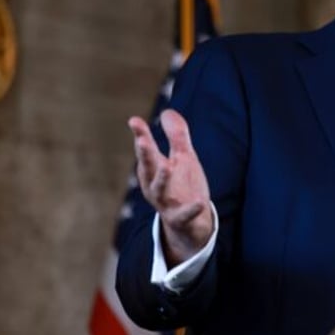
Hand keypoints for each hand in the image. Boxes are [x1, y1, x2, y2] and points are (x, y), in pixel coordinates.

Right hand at [128, 109, 213, 265]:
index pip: (147, 150)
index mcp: (154, 169)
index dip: (141, 135)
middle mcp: (155, 185)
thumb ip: (177, 136)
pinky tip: (200, 202)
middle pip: (148, 168)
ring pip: (159, 191)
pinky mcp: (180, 219)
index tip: (134, 120)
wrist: (192, 222)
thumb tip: (167, 111)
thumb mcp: (183, 158)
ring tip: (168, 166)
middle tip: (141, 140)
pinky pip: (184, 214)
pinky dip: (191, 209)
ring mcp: (166, 203)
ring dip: (162, 179)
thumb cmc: (183, 186)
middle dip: (144, 155)